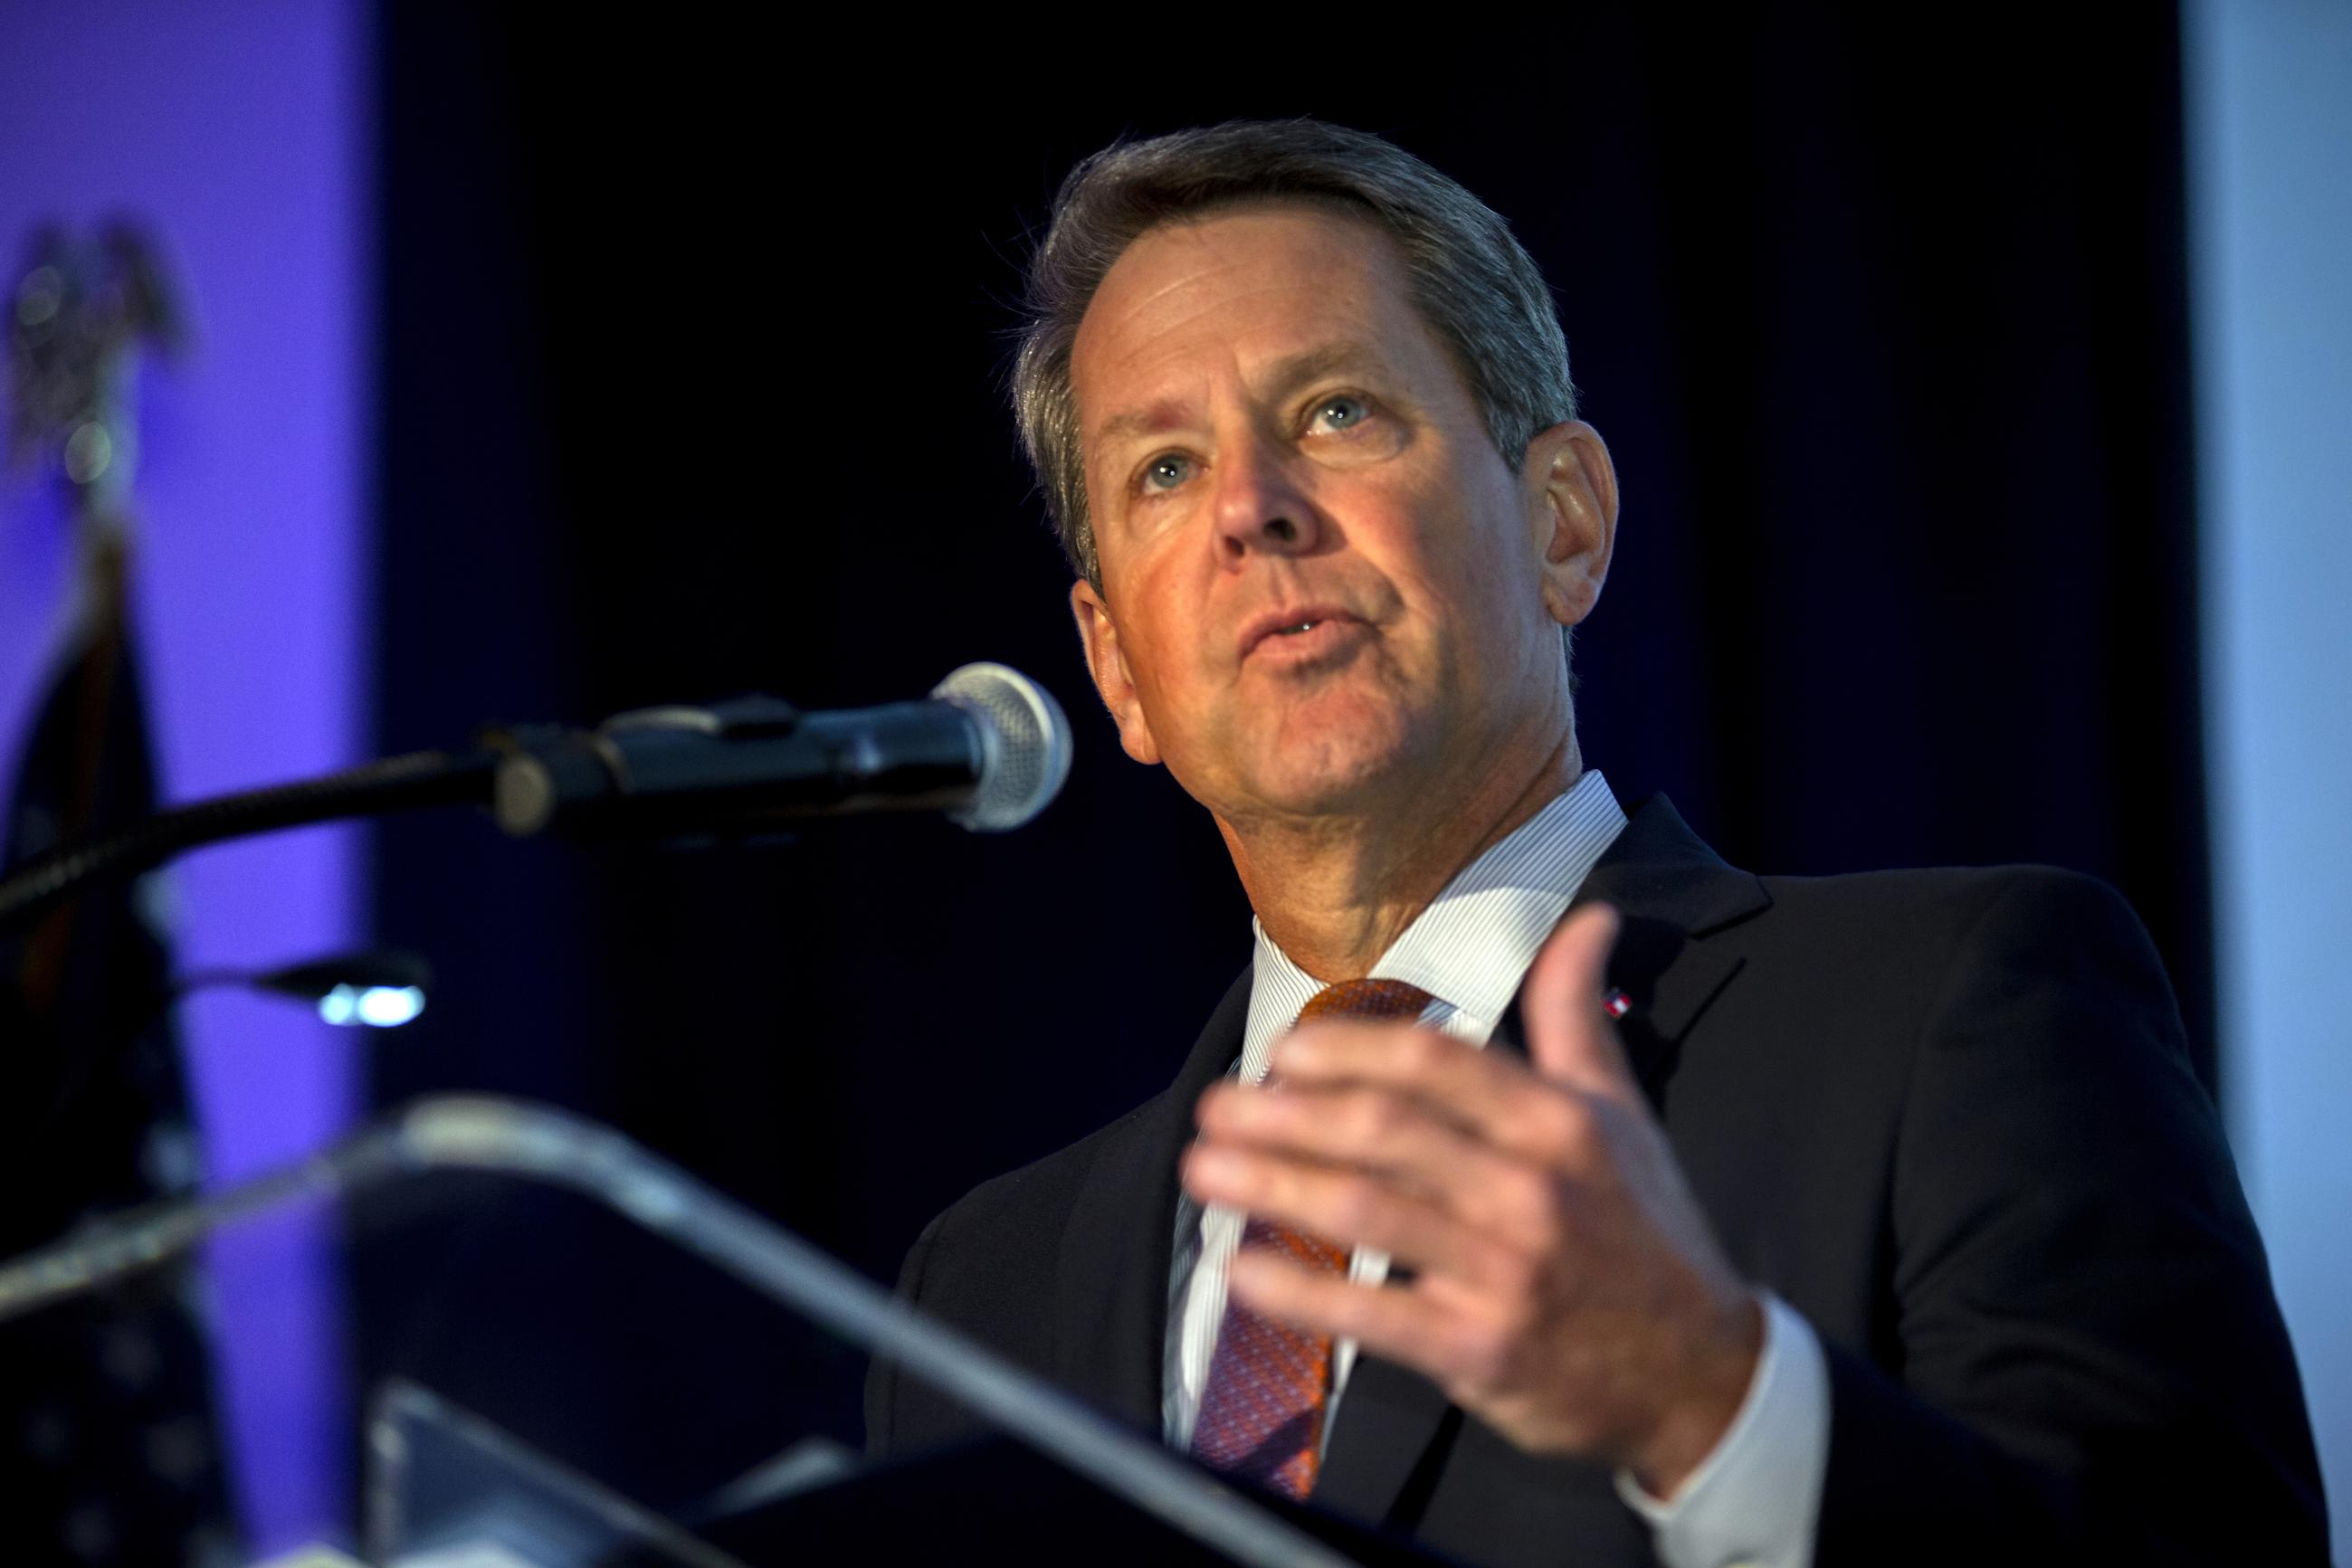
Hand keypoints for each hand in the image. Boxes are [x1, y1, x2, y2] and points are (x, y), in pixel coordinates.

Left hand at [1181, 903, 1762, 1496]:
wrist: (1702, 1374)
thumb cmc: (1645, 1233)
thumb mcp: (1620, 1114)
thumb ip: (1578, 1016)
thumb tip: (1588, 919)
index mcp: (1556, 1121)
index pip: (1434, 1064)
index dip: (1347, 1050)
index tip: (1283, 1051)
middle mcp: (1529, 1188)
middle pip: (1383, 1132)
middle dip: (1283, 1114)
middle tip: (1213, 1106)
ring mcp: (1504, 1272)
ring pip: (1365, 1212)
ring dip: (1270, 1185)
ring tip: (1202, 1170)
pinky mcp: (1481, 1351)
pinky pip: (1373, 1316)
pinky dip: (1301, 1294)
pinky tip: (1242, 1272)